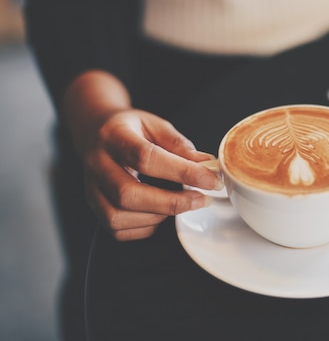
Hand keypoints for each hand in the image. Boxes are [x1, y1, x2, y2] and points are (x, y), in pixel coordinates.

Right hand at [82, 109, 221, 240]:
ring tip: (180, 203)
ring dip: (158, 216)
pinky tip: (160, 213)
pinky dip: (145, 227)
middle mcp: (97, 164)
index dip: (182, 172)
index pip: (146, 158)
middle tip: (201, 200)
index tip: (210, 180)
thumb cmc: (130, 129)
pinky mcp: (93, 206)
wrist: (96, 132)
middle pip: (128, 194)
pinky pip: (118, 229)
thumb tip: (206, 165)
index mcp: (114, 136)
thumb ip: (180, 145)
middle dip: (171, 202)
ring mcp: (91, 188)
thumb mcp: (156, 125)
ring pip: (119, 216)